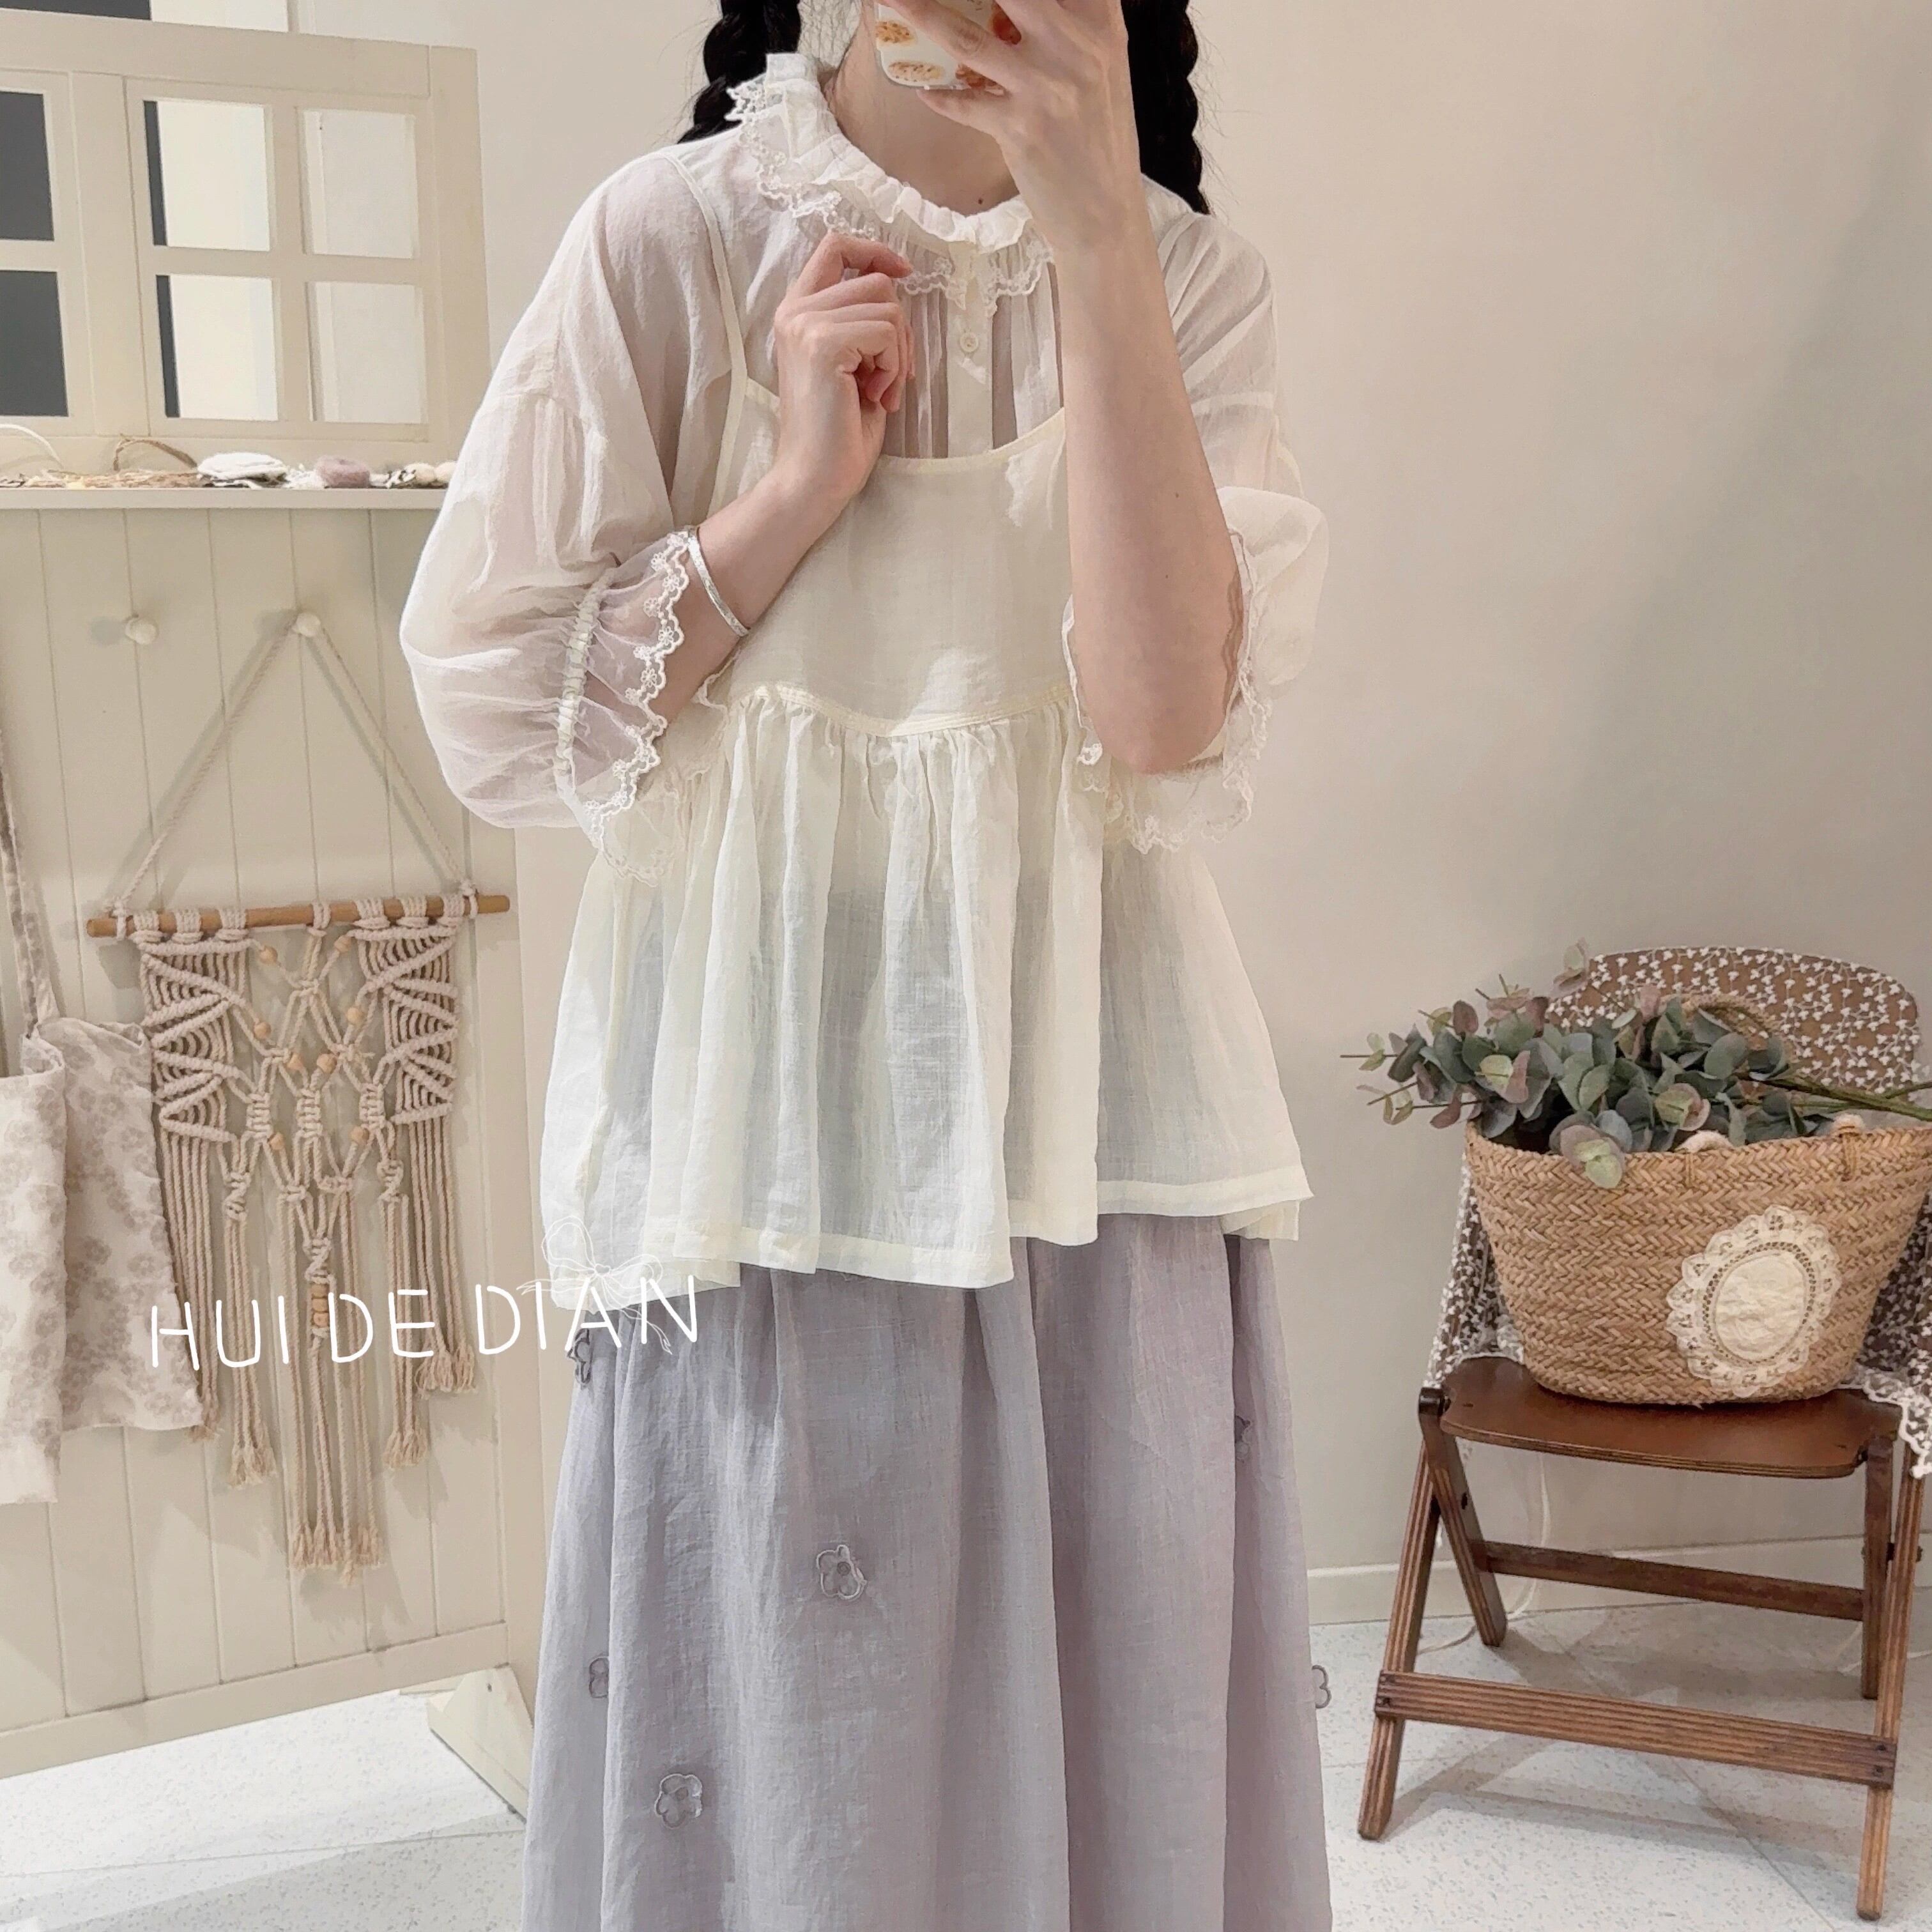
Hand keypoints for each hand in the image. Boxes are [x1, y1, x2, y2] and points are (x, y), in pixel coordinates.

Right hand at [767, 232, 915, 527]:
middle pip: (875, 282)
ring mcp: (805, 324)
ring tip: (880, 391)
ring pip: (887, 306)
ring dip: (898, 354)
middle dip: (899, 330)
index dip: (875, 251)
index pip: (836, 246)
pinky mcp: (822, 343)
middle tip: (891, 377)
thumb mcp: (853, 363)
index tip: (904, 272)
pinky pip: (885, 332)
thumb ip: (862, 322)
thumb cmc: (838, 433)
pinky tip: (875, 396)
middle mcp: (795, 310)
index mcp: (797, 311)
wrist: (814, 479)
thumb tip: (895, 287)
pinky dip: (893, 367)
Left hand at [885, 0, 1147, 255]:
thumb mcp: (1103, 71)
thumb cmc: (1100, 143)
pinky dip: (942, 97)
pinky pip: (964, 103)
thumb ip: (1073, 27)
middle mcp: (1078, 47)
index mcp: (1102, 26)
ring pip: (967, 36)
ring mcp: (1048, 87)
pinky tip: (926, 91)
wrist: (1108, 218)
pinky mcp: (1021, 128)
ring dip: (920, 12)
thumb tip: (1014, 8)